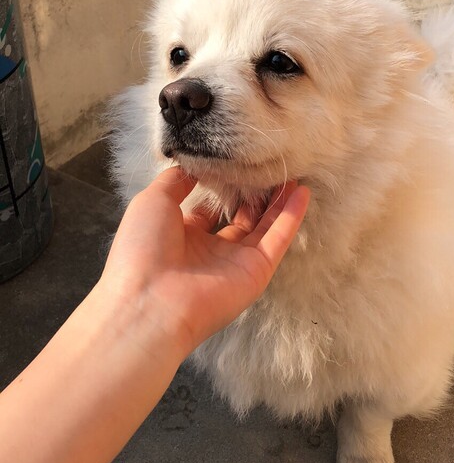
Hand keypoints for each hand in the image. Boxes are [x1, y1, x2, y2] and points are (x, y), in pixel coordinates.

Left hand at [98, 169, 309, 356]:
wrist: (150, 300)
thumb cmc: (142, 248)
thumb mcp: (152, 202)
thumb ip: (174, 182)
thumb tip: (193, 165)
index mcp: (181, 236)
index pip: (208, 210)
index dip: (220, 188)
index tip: (234, 162)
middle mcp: (209, 251)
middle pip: (239, 218)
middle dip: (253, 195)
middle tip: (268, 168)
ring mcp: (235, 263)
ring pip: (262, 227)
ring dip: (277, 202)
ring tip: (291, 175)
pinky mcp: (256, 272)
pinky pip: (277, 240)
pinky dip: (291, 217)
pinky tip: (302, 193)